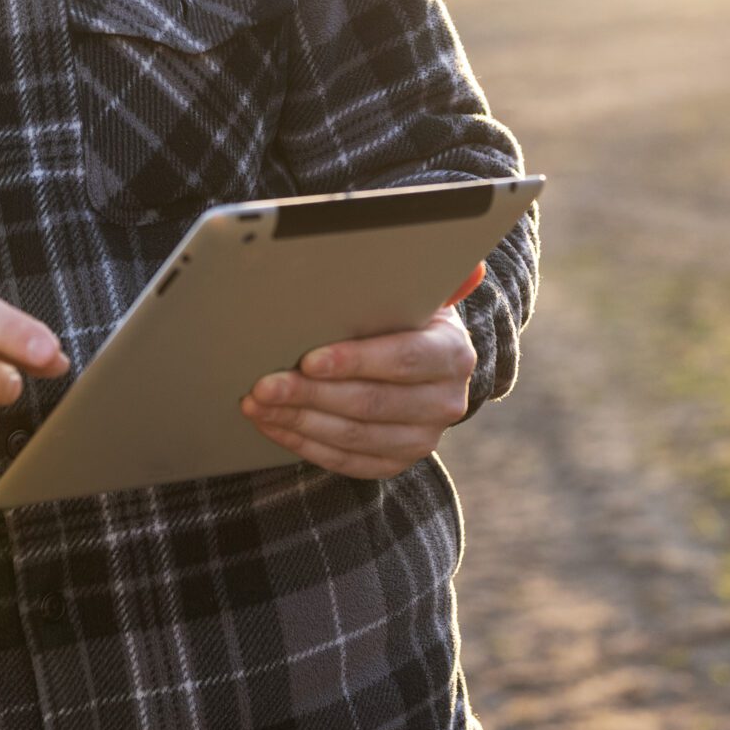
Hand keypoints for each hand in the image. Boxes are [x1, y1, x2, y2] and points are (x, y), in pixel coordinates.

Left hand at [239, 264, 484, 479]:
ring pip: (353, 436)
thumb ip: (431, 276)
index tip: (308, 359)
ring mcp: (423, 438)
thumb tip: (471, 268)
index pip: (403, 360)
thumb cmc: (402, 316)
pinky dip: (304, 444)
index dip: (354, 362)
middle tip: (264, 385)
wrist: (419, 363)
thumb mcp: (416, 293)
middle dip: (310, 394)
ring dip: (298, 421)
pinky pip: (346, 462)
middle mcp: (446, 402)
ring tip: (257, 404)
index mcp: (453, 354)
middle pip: (371, 403)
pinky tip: (273, 425)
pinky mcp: (396, 462)